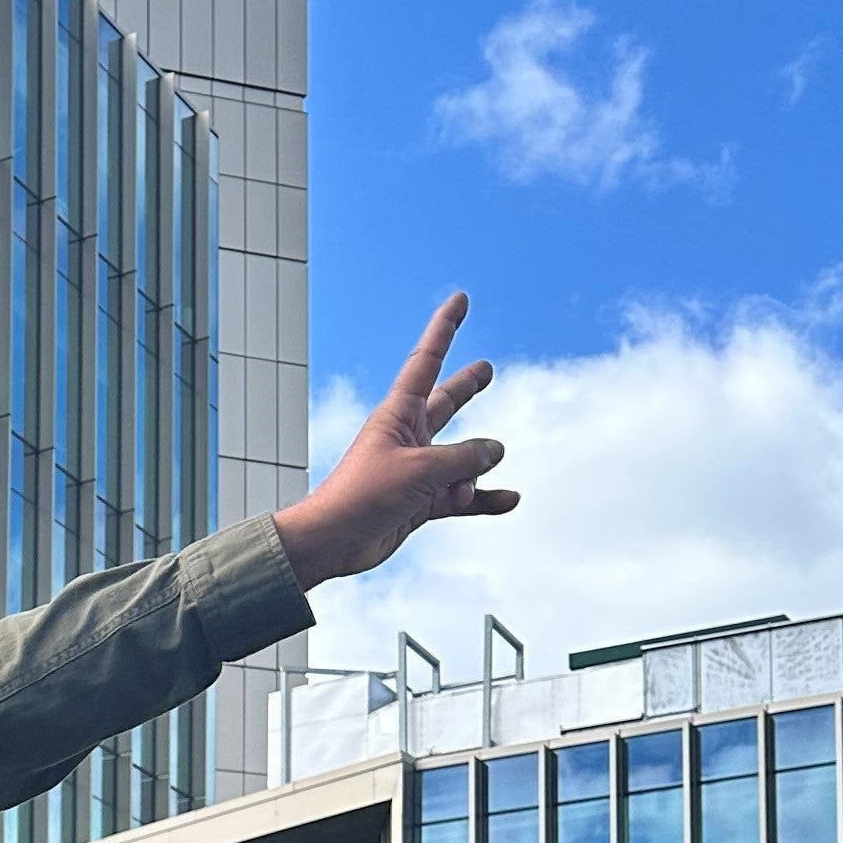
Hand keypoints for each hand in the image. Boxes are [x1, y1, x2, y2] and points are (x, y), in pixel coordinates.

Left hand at [272, 294, 517, 594]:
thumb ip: (464, 458)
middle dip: (466, 386)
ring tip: (494, 459)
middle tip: (485, 370)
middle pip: (446, 404)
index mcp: (398, 414)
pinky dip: (483, 499)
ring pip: (460, 457)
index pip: (427, 360)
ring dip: (477, 463)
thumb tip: (495, 451)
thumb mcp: (422, 469)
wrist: (334, 541)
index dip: (445, 329)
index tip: (460, 301)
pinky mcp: (420, 502)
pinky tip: (508, 499)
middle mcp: (408, 437)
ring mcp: (416, 470)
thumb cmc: (362, 496)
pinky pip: (461, 496)